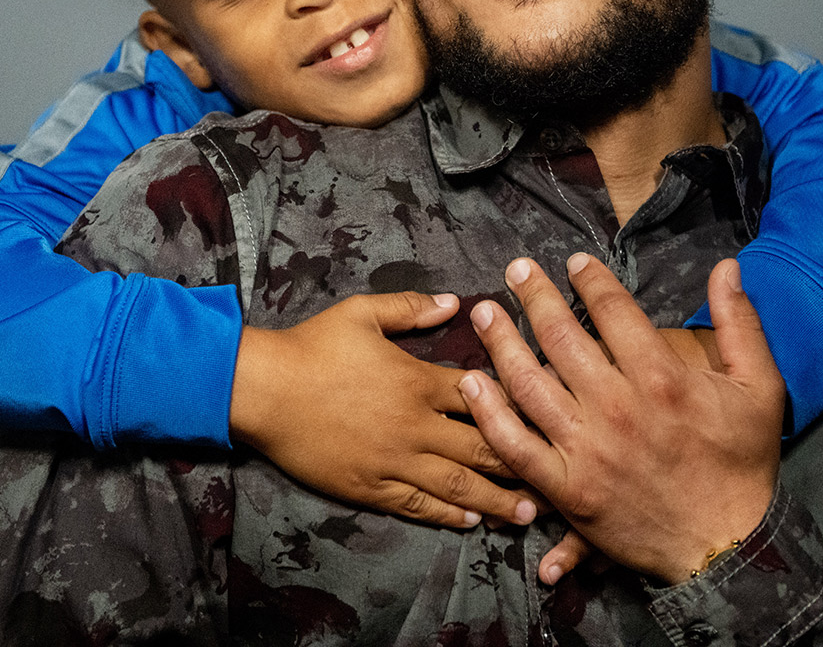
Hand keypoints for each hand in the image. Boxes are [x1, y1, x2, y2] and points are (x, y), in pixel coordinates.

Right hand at [229, 290, 538, 529]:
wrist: (265, 390)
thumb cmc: (314, 346)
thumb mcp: (362, 313)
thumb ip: (411, 308)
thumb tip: (454, 302)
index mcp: (417, 381)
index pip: (481, 396)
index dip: (515, 404)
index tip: (547, 414)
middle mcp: (414, 425)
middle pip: (480, 447)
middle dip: (521, 462)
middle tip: (557, 477)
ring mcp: (393, 460)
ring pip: (456, 485)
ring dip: (495, 499)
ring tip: (528, 514)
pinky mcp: (370, 486)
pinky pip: (417, 505)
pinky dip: (447, 515)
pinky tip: (469, 521)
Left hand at [458, 255, 785, 582]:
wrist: (728, 548)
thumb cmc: (743, 463)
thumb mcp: (760, 388)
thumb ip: (741, 323)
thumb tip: (726, 266)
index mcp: (662, 378)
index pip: (612, 310)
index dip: (589, 279)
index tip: (574, 262)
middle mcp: (618, 408)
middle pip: (560, 335)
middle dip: (534, 294)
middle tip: (516, 269)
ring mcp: (587, 450)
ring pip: (528, 382)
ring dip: (500, 341)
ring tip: (484, 312)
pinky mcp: (567, 489)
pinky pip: (515, 444)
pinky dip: (489, 412)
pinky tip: (472, 382)